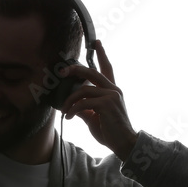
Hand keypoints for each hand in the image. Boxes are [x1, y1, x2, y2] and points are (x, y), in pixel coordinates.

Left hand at [59, 39, 137, 160]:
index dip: (102, 54)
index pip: (107, 68)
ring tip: (65, 110)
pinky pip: (84, 102)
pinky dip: (73, 109)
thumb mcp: (94, 117)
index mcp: (112, 90)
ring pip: (83, 90)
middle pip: (92, 72)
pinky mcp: (107, 104)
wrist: (124, 143)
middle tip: (63, 71)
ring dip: (70, 100)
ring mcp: (111, 95)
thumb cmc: (110, 132)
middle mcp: (114, 89)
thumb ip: (84, 108)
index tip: (97, 42)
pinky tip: (69, 116)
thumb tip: (71, 105)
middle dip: (76, 69)